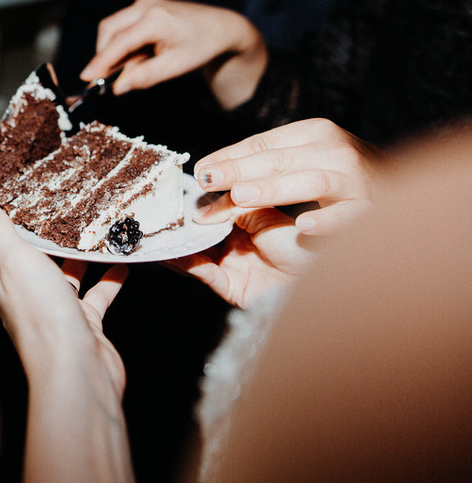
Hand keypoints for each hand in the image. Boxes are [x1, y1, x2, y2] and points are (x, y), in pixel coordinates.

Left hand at [0, 203, 127, 393]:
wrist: (75, 366)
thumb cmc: (40, 317)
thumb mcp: (15, 261)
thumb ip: (0, 234)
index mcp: (3, 288)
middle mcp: (26, 303)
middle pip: (26, 276)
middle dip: (34, 256)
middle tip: (45, 231)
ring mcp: (56, 315)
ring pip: (64, 283)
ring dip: (75, 264)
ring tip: (88, 239)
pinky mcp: (84, 325)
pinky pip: (96, 298)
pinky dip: (108, 281)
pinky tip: (120, 266)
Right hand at [81, 0, 267, 108]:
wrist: (219, 27)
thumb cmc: (200, 47)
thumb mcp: (175, 67)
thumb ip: (144, 77)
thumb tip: (117, 88)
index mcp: (156, 20)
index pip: (120, 42)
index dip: (100, 61)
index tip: (85, 77)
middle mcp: (146, 6)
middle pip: (109, 30)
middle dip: (104, 55)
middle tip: (105, 79)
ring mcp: (143, 3)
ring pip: (112, 28)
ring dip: (113, 50)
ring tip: (135, 66)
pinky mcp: (142, 6)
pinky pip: (121, 26)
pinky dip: (122, 44)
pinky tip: (139, 56)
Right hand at [167, 207, 314, 307]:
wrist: (321, 278)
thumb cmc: (301, 243)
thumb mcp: (264, 214)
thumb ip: (233, 207)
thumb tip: (200, 211)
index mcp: (245, 222)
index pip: (213, 211)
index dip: (195, 204)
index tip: (175, 195)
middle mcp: (235, 243)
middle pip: (200, 234)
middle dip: (180, 226)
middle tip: (160, 215)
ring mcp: (231, 265)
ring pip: (196, 254)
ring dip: (179, 246)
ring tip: (160, 236)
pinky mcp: (231, 287)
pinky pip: (205, 274)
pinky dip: (189, 265)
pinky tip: (177, 255)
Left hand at [193, 118, 384, 234]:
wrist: (409, 190)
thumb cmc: (341, 177)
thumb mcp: (302, 160)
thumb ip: (261, 166)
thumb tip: (209, 176)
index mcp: (313, 133)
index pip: (263, 143)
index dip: (229, 156)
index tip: (199, 171)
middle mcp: (335, 149)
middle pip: (279, 160)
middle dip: (239, 171)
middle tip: (208, 181)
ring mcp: (357, 179)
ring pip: (311, 181)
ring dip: (274, 189)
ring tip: (241, 197)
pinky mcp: (375, 209)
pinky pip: (350, 216)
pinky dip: (328, 222)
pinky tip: (303, 229)